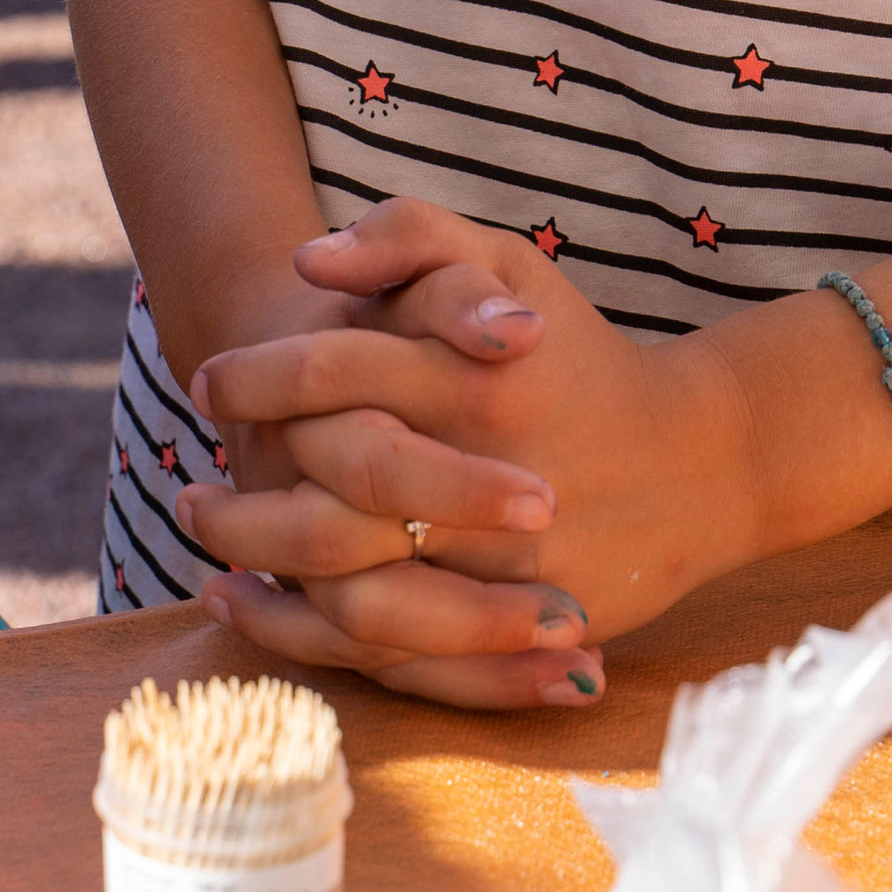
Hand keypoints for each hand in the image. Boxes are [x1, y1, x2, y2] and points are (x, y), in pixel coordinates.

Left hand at [184, 200, 759, 700]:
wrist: (701, 460)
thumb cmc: (577, 353)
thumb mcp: (506, 262)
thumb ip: (410, 236)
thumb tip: (309, 260)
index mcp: (475, 377)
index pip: (333, 374)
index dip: (257, 379)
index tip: (208, 384)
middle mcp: (485, 477)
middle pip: (330, 500)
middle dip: (243, 501)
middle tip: (190, 492)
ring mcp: (504, 568)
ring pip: (355, 593)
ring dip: (266, 578)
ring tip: (208, 560)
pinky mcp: (519, 635)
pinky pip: (399, 654)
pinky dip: (316, 641)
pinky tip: (257, 614)